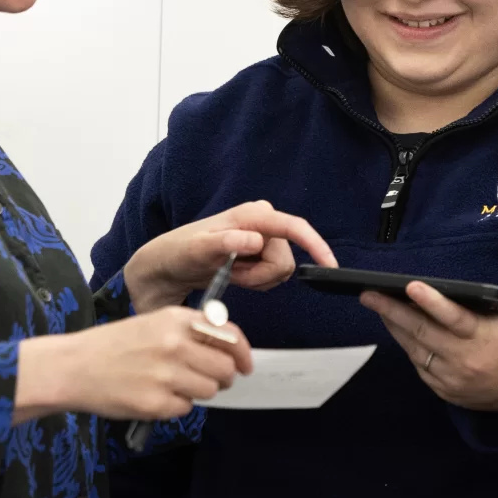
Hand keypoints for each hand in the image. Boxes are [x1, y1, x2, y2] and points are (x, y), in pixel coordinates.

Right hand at [15, 306, 252, 421]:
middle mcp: (175, 344)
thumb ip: (191, 331)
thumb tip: (230, 350)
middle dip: (222, 378)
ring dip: (197, 392)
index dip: (242, 353)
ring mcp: (166, 375)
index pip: (229, 335)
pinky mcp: (156, 403)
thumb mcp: (154, 323)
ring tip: (170, 385)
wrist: (73, 367)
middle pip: (225, 368)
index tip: (245, 365)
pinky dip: (174, 406)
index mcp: (176, 319)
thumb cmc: (114, 345)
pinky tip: (152, 395)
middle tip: (206, 380)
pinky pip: (185, 409)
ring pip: (209, 391)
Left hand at [124, 200, 337, 310]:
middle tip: (233, 275)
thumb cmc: (178, 253)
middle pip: (286, 259)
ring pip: (280, 271)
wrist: (169, 265)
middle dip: (262, 275)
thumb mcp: (196, 250)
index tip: (329, 265)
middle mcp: (263, 222)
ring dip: (256, 280)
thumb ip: (224, 244)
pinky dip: (255, 282)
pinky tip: (235, 275)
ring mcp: (263, 237)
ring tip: (231, 273)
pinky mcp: (261, 252)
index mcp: (252, 215)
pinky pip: (272, 277)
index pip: (295, 226)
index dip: (315, 245)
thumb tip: (254, 240)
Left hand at [360, 282, 497, 410]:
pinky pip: (419, 366)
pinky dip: (409, 347)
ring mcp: (452, 378)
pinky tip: (400, 332)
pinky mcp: (444, 391)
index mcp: (481, 337)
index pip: (453, 317)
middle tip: (369, 295)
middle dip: (391, 311)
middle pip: (421, 332)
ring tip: (379, 307)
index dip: (431, 301)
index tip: (409, 286)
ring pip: (414, 350)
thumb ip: (466, 311)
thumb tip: (427, 297)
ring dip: (394, 327)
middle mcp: (464, 360)